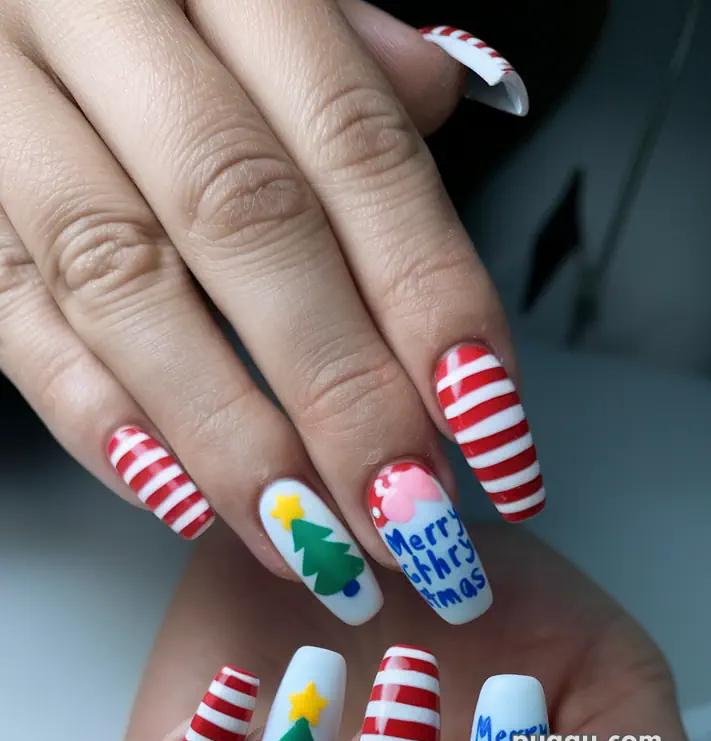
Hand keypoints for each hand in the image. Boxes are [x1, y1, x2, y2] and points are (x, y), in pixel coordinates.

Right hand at [0, 0, 540, 626]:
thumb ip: (337, 56)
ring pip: (123, 280)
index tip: (487, 424)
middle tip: (408, 516)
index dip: (427, 292)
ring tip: (311, 542)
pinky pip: (14, 318)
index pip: (352, 139)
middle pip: (245, 219)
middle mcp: (101, 16)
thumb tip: (437, 92)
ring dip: (229, 435)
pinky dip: (99, 419)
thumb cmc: (137, 7)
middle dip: (340, 389)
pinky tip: (180, 500)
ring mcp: (2, 105)